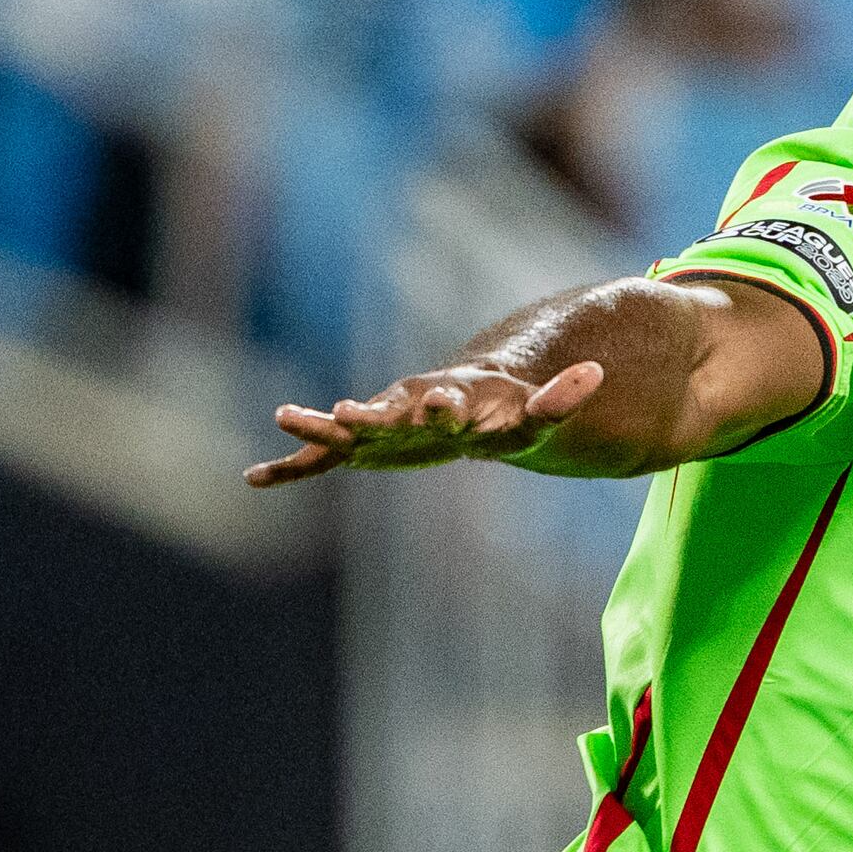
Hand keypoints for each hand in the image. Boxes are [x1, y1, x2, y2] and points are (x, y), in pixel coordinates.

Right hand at [247, 358, 606, 487]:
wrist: (459, 403)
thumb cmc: (500, 414)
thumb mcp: (534, 416)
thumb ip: (560, 400)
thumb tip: (599, 373)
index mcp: (448, 404)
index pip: (445, 405)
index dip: (440, 406)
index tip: (436, 401)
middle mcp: (406, 412)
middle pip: (386, 416)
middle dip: (367, 417)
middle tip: (341, 414)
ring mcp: (378, 429)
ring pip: (343, 432)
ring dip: (316, 429)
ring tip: (282, 418)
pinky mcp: (360, 448)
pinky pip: (320, 461)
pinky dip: (291, 469)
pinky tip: (254, 478)